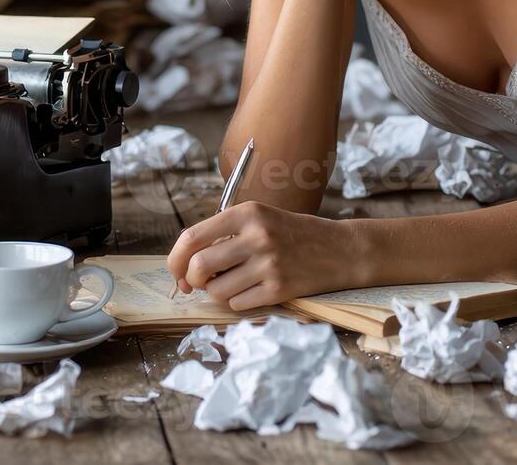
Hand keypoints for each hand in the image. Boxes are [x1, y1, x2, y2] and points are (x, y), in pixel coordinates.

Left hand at [166, 201, 356, 308]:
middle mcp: (257, 236)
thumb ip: (225, 234)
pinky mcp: (280, 288)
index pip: (192, 237)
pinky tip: (253, 290)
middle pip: (199, 267)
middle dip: (193, 281)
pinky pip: (238, 304)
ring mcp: (269, 264)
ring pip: (217, 291)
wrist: (340, 249)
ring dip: (217, 293)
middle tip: (200, 283)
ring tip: (234, 283)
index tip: (177, 272)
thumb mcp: (260, 219)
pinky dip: (238, 302)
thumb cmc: (294, 234)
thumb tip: (186, 264)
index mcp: (247, 213)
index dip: (175, 259)